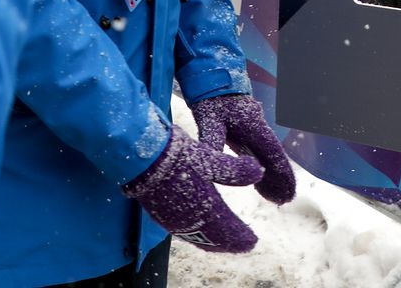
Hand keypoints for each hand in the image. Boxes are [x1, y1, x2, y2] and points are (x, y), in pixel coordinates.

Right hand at [121, 125, 263, 253]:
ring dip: (213, 241)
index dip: (241, 237)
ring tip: (224, 241)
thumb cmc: (177, 155)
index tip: (252, 241)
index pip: (228, 230)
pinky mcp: (162, 216)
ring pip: (198, 238)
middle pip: (213, 239)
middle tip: (242, 244)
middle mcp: (190, 221)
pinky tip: (198, 229)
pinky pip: (184, 233)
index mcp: (205, 209)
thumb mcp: (210, 158)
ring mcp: (174, 221)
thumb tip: (258, 171)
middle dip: (229, 242)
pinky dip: (197, 235)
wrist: (142, 158)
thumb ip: (235, 170)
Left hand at [190, 94, 295, 203]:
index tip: (288, 196)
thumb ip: (212, 143)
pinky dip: (259, 165)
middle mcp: (258, 127)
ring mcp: (252, 127)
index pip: (274, 155)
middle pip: (273, 157)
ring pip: (265, 155)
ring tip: (273, 197)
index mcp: (255, 127)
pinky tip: (256, 177)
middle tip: (282, 201)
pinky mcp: (243, 127)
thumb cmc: (211, 96)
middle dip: (279, 180)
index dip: (282, 177)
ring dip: (270, 174)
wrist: (209, 73)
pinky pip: (256, 151)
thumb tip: (216, 167)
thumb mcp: (209, 120)